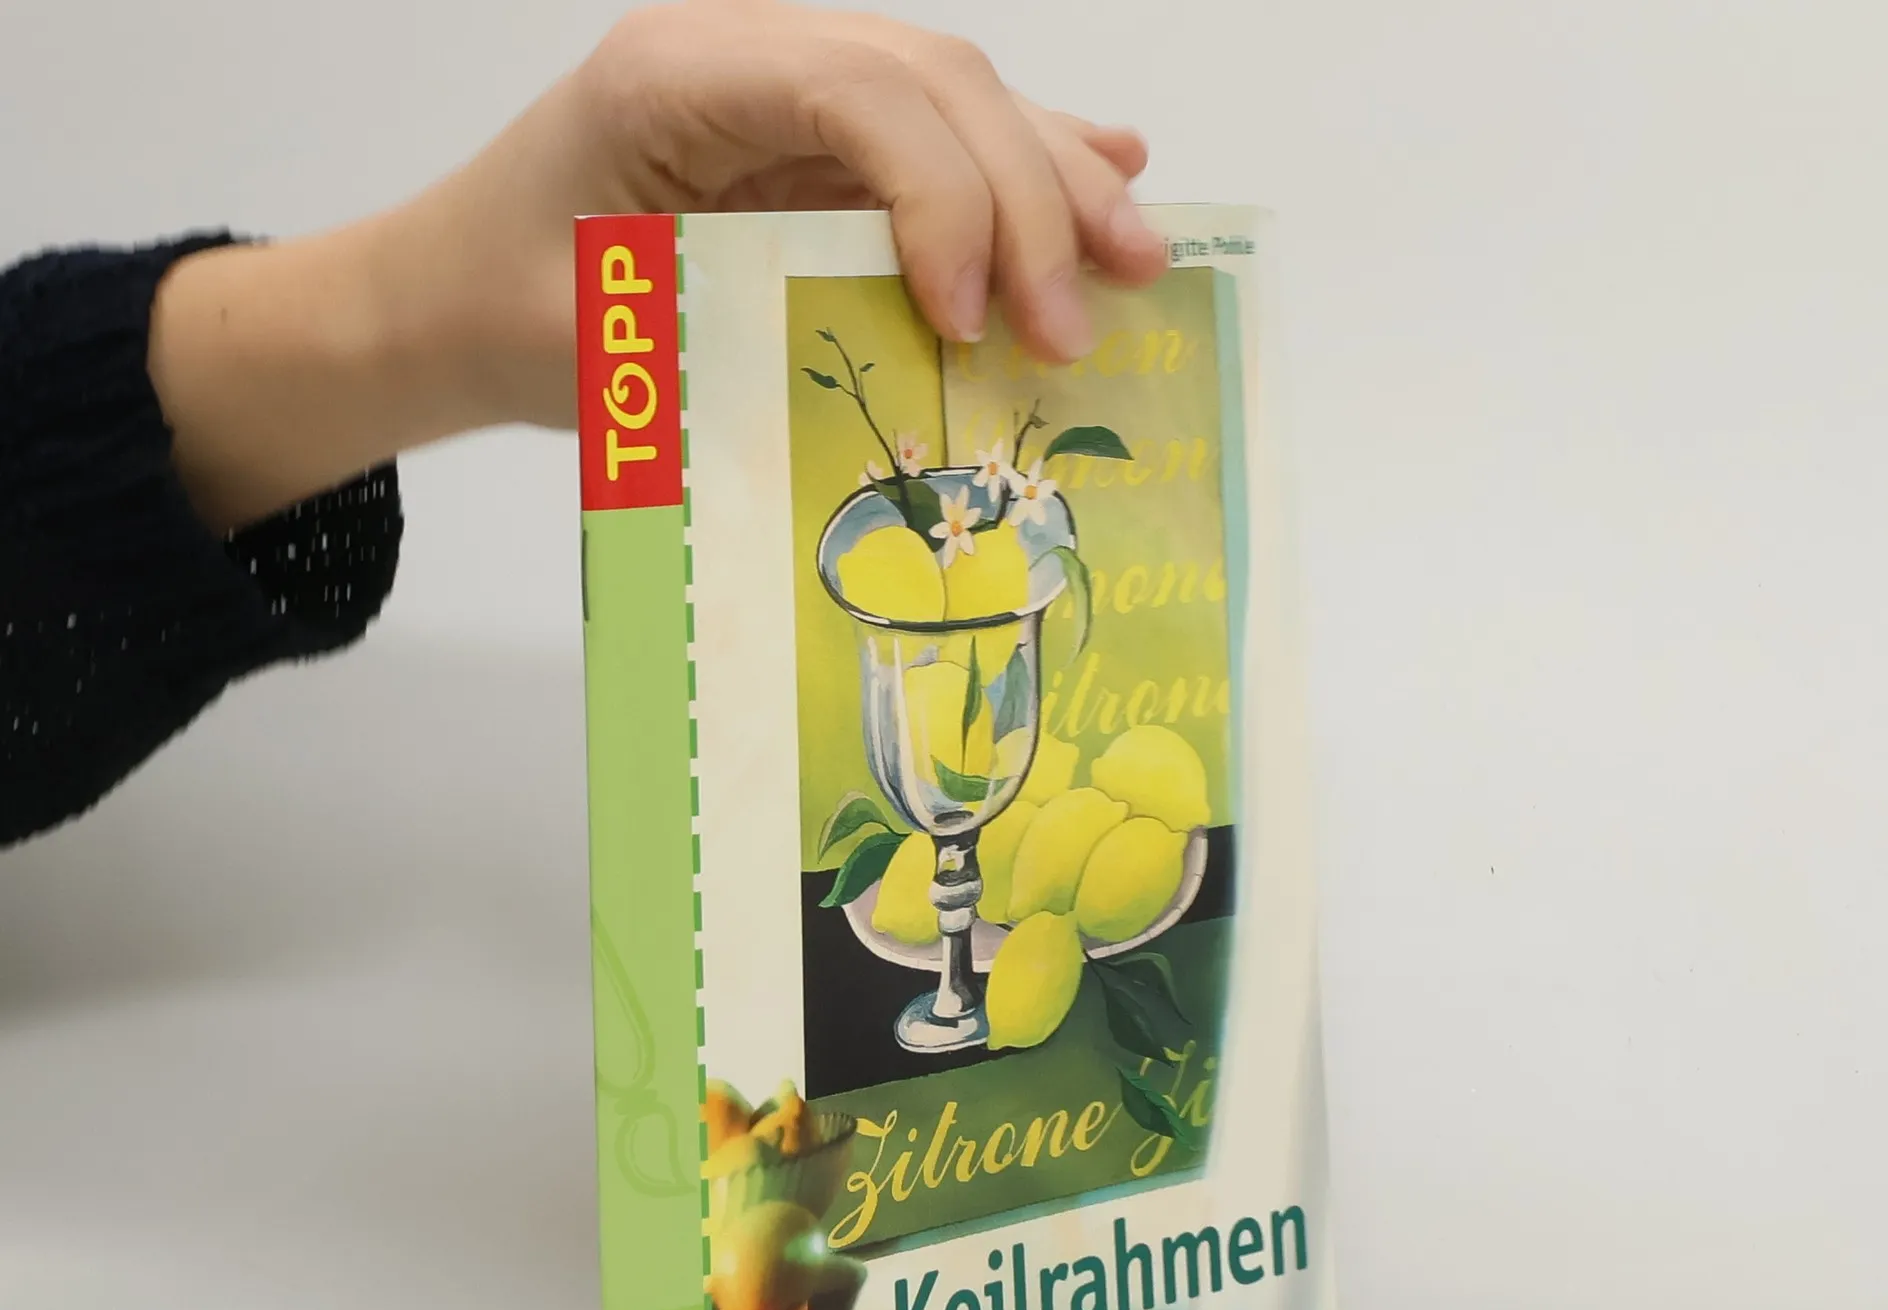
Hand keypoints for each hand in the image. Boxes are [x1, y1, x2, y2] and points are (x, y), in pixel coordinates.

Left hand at [151, 3, 1163, 528]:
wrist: (443, 297)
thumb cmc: (509, 322)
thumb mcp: (616, 350)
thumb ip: (754, 336)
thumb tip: (932, 371)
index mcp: (678, 78)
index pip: (858, 91)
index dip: (944, 195)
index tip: (971, 318)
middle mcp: (744, 53)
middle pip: (933, 83)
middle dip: (1027, 200)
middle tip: (1082, 325)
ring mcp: (782, 84)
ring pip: (955, 96)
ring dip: (1056, 177)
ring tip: (1138, 260)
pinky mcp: (808, 132)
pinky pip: (933, 128)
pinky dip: (1024, 156)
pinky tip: (1108, 165)